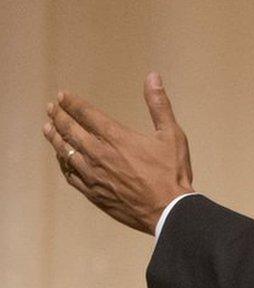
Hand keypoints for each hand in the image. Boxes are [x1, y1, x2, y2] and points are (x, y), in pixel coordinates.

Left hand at [41, 72, 193, 234]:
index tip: (63, 96)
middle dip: (58, 117)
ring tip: (47, 128)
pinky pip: (70, 175)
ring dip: (55, 138)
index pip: (87, 115)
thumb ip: (159, 104)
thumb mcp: (172, 134)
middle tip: (51, 108)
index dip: (73, 104)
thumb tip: (153, 77)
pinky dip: (63, 163)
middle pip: (71, 131)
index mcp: (117, 138)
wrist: (168, 210)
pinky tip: (61, 158)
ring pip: (66, 153)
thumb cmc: (172, 172)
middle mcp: (100, 154)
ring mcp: (94, 175)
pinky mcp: (93, 193)